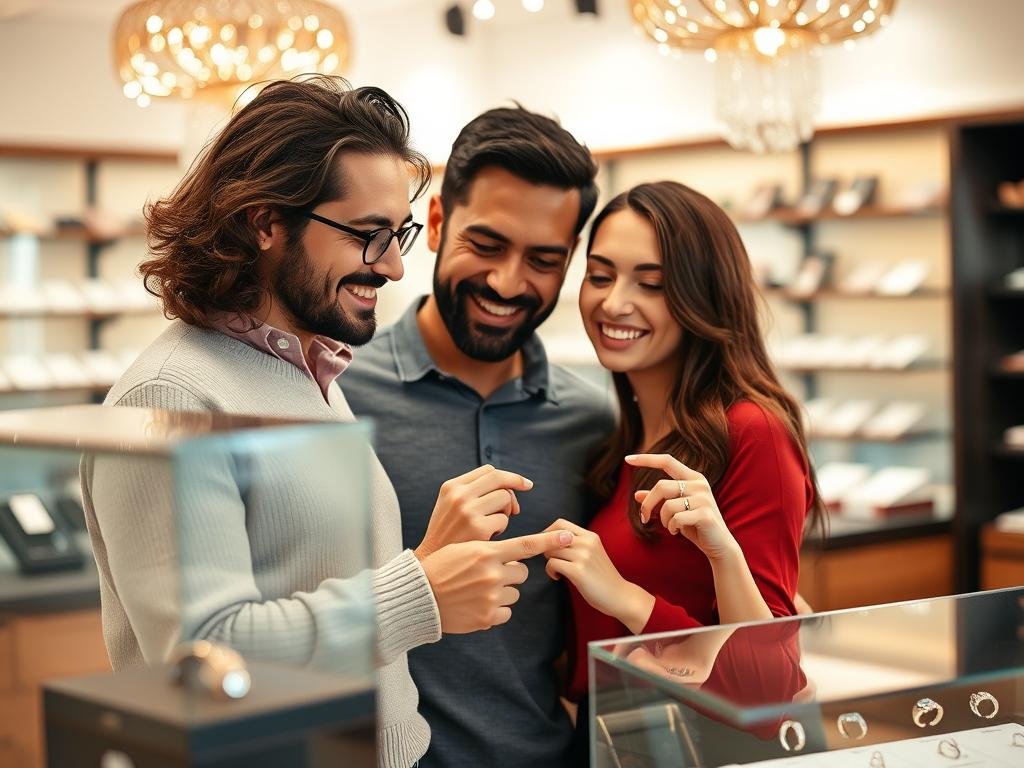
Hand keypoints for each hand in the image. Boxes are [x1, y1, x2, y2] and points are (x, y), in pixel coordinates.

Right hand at [415, 464, 532, 558]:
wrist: (430, 570)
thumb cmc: (447, 538)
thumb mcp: (450, 507)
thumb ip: (473, 493)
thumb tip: (511, 489)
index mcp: (451, 487)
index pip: (489, 470)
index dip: (508, 477)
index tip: (522, 484)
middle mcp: (459, 495)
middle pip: (500, 480)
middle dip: (514, 490)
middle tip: (515, 509)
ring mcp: (468, 511)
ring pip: (505, 498)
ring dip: (505, 513)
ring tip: (491, 528)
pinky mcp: (478, 528)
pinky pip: (503, 520)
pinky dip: (500, 530)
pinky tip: (488, 539)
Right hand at [420, 530, 573, 633]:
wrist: (419, 597)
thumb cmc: (440, 568)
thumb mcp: (464, 549)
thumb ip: (491, 550)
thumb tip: (516, 556)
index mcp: (486, 552)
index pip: (526, 545)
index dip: (550, 541)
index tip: (568, 537)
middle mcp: (492, 574)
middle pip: (521, 572)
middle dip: (510, 572)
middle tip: (487, 574)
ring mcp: (491, 597)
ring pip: (515, 592)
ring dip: (503, 591)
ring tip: (478, 590)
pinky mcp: (488, 617)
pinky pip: (506, 611)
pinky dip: (496, 609)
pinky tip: (477, 605)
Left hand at [542, 519, 652, 632]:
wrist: (620, 595)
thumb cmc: (603, 577)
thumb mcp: (593, 553)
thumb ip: (578, 543)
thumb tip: (551, 540)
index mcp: (591, 536)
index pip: (560, 524)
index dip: (548, 533)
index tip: (546, 546)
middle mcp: (587, 543)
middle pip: (552, 537)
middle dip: (547, 549)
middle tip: (554, 561)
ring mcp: (583, 556)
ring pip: (550, 550)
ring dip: (549, 561)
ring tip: (557, 570)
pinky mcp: (578, 571)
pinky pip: (552, 564)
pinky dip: (551, 571)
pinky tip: (558, 577)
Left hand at [626, 453, 738, 562]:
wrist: (719, 545)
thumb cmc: (695, 525)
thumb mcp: (674, 510)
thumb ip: (658, 500)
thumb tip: (636, 494)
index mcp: (693, 478)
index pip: (667, 461)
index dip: (646, 459)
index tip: (627, 459)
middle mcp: (699, 484)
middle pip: (661, 486)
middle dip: (648, 504)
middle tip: (643, 518)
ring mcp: (703, 499)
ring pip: (667, 505)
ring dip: (663, 520)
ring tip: (670, 526)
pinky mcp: (705, 514)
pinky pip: (676, 519)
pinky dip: (671, 528)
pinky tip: (678, 531)